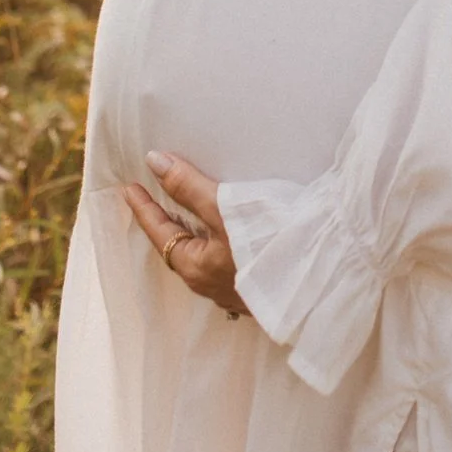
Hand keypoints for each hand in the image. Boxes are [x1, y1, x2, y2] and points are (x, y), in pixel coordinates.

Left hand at [123, 150, 253, 318]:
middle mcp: (210, 285)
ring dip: (190, 234)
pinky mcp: (257, 285)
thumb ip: (187, 186)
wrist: (323, 269)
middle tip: (151, 200)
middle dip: (165, 224)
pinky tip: (224, 236)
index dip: (143, 208)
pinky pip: (222, 262)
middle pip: (177, 249)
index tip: (129, 188)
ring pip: (201, 258)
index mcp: (196, 267)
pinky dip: (213, 243)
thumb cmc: (268, 237)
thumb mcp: (223, 207)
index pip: (160, 232)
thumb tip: (153, 162)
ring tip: (184, 214)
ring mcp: (235, 290)